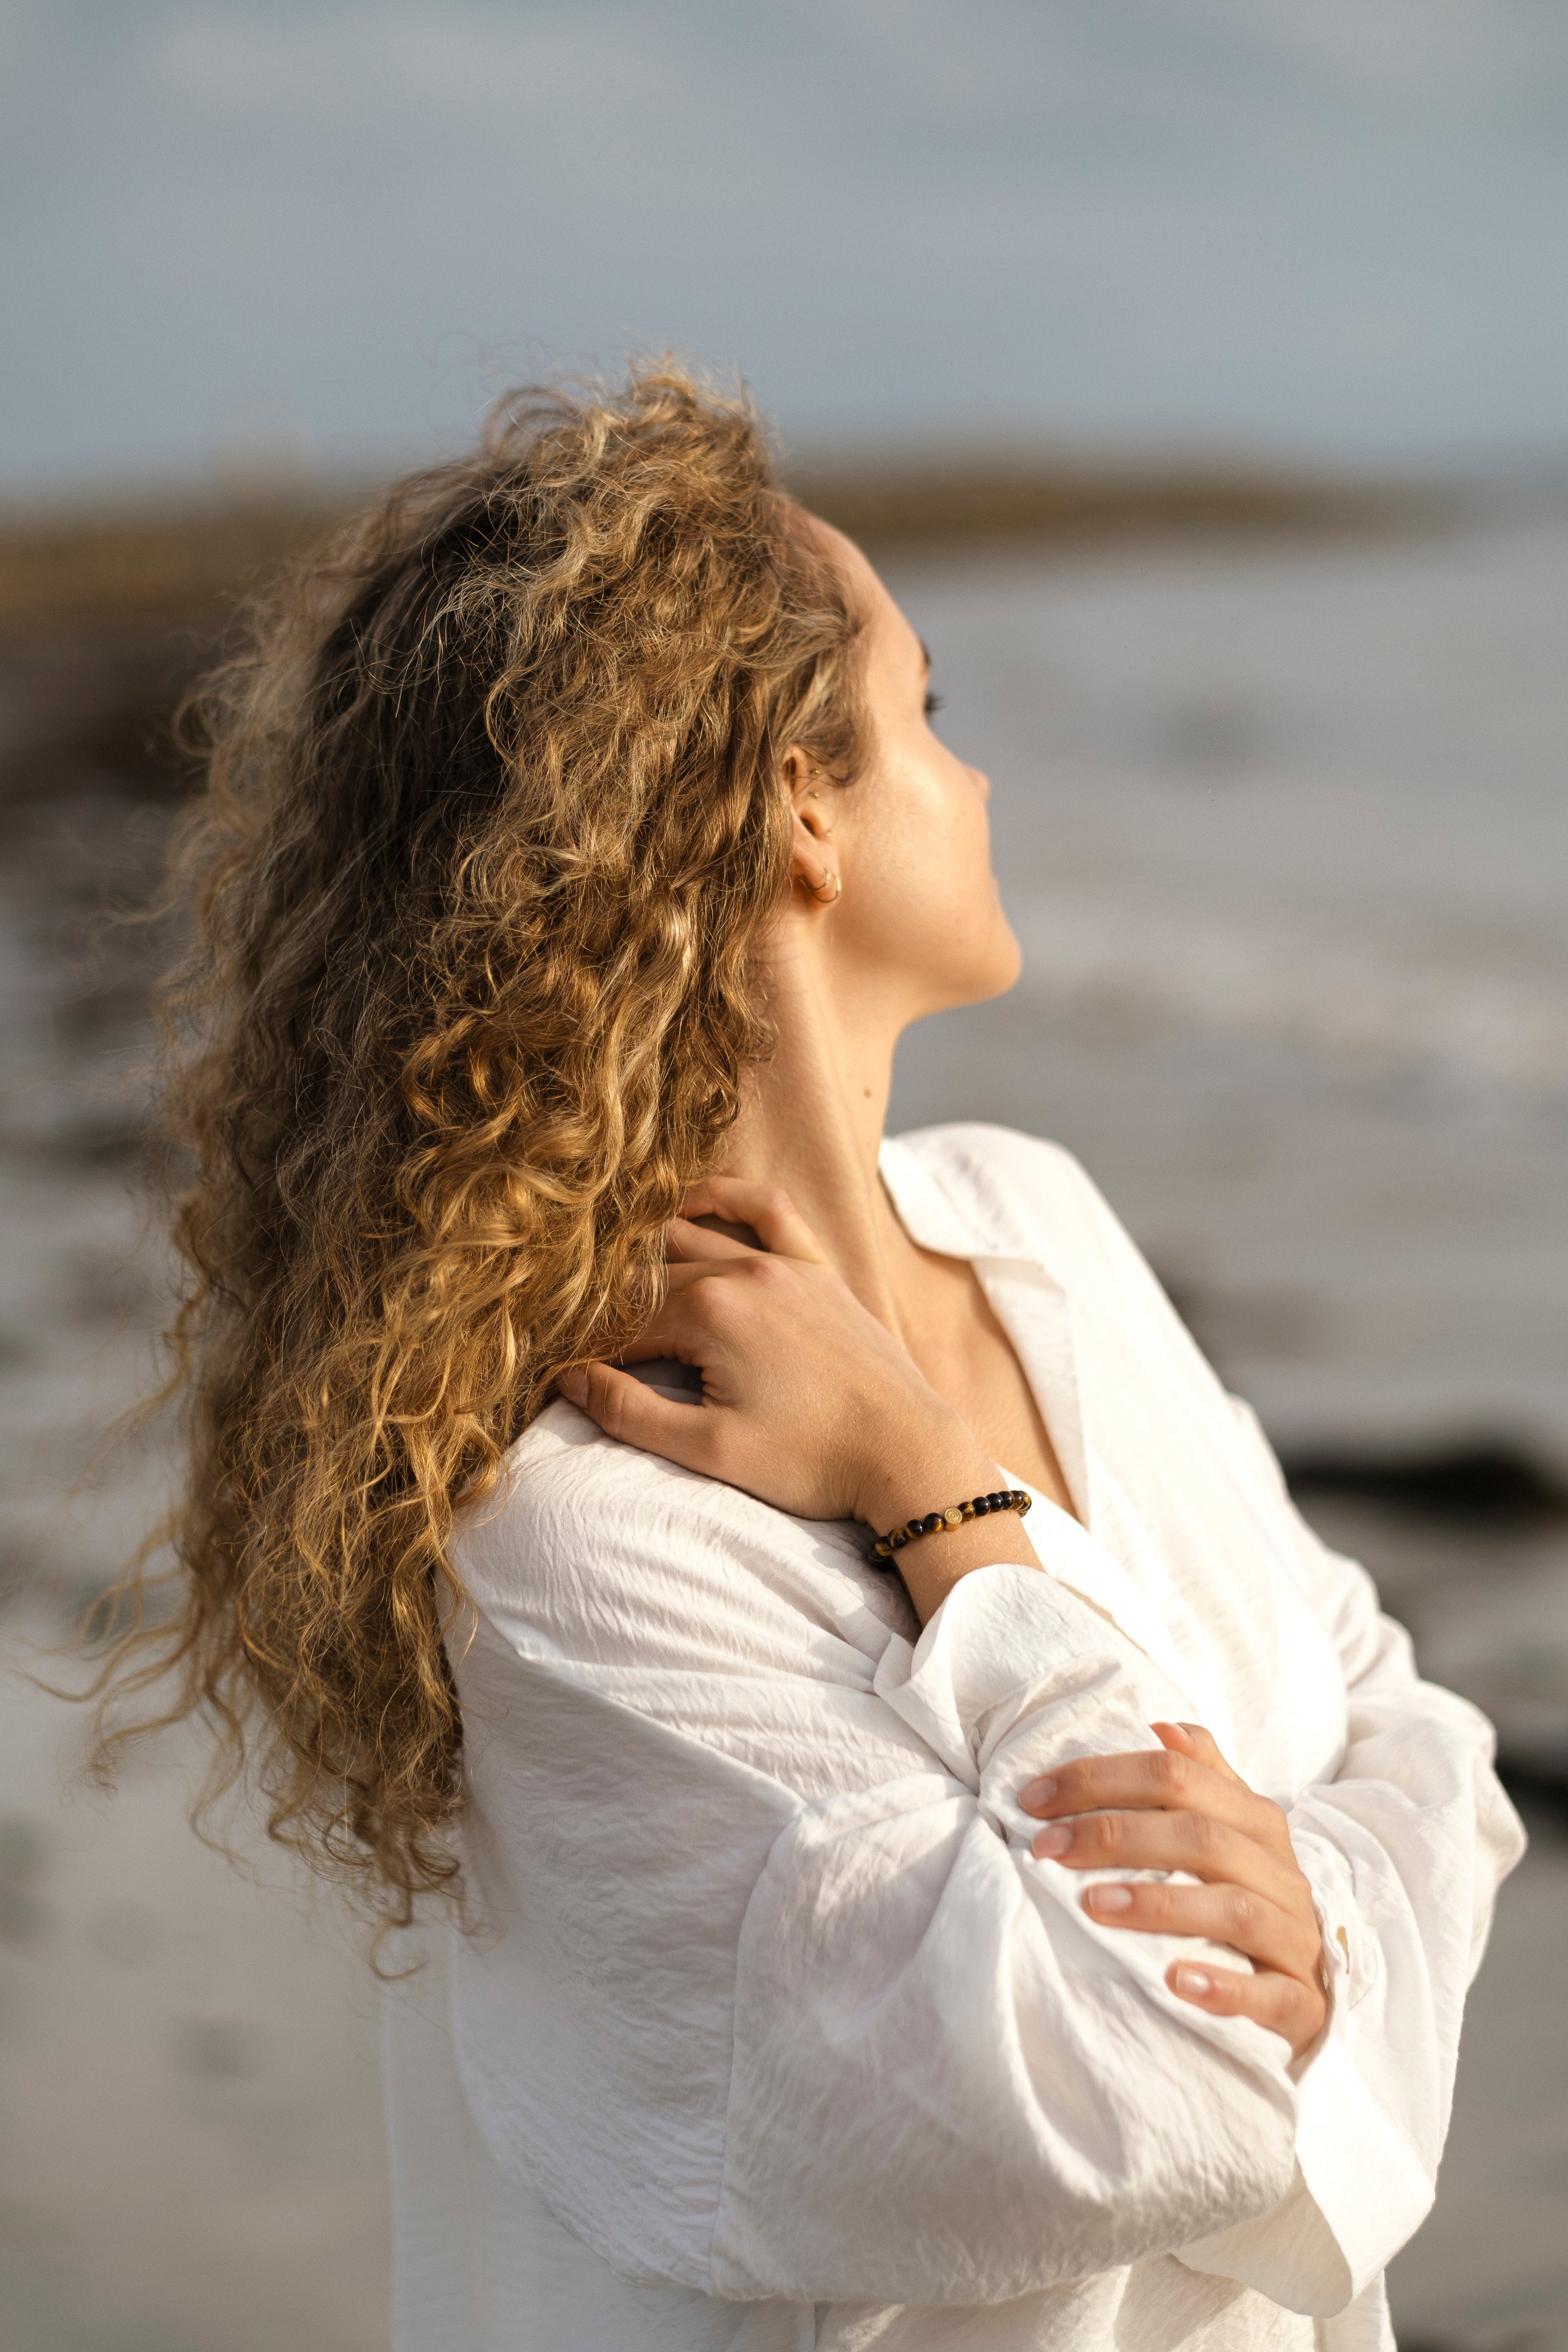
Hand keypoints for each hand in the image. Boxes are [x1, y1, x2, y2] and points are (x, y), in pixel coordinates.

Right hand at [556, 1177, 995, 1536]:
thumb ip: (630, 1412)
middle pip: (650, 1280)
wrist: (907, 1453)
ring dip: (650, 1256)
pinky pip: (768, 1208)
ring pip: (694, 1239)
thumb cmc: (812, 1461)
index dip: (591, 1352)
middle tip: (590, 1342)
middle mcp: (744, 1272)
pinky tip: (691, 1204)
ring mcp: (785, 1263)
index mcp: (710, 1313)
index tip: (572, 1375)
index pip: (621, 1323)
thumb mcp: (710, 1450)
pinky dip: (726, 1197)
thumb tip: (571, 1380)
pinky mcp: (818, 1269)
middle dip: (614, 1310)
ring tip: (615, 1281)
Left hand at [1020, 1721, 1328, 2058]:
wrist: (1314, 1980)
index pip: (1177, 1776)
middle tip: (1047, 1849)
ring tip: (1092, 1905)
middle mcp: (1281, 1871)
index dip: (1101, 1779)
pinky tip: (1173, 1980)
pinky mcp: (1300, 2001)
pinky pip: (1269, 1994)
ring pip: (1233, 1908)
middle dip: (1114, 1835)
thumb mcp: (1232, 1828)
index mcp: (1257, 1819)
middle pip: (1200, 1836)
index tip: (1035, 1800)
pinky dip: (1222, 1987)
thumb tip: (1161, 1726)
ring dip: (1158, 1904)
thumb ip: (1201, 1775)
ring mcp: (1294, 1936)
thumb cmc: (1249, 1891)